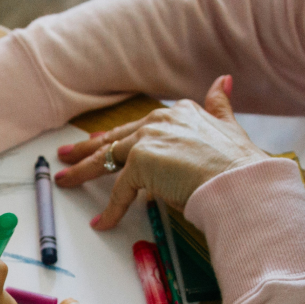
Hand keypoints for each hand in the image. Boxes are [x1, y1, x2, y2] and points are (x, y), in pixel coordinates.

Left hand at [55, 75, 268, 229]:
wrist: (240, 181)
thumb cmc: (239, 164)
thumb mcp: (230, 127)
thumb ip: (220, 106)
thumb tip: (224, 81)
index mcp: (179, 112)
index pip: (138, 126)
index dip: (116, 137)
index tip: (100, 141)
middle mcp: (160, 120)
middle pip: (114, 139)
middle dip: (87, 148)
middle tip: (65, 155)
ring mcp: (148, 139)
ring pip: (106, 158)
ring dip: (82, 171)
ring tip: (64, 181)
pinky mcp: (141, 162)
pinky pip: (119, 191)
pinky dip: (110, 210)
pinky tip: (102, 222)